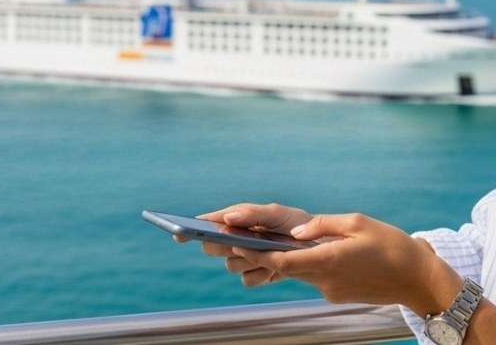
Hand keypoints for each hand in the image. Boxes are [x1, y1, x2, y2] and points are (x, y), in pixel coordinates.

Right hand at [177, 203, 313, 286]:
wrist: (317, 246)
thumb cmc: (295, 223)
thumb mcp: (276, 214)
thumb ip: (252, 214)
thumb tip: (226, 217)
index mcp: (237, 220)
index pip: (207, 224)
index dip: (189, 229)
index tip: (178, 233)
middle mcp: (236, 240)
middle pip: (212, 248)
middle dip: (223, 245)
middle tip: (239, 242)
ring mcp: (245, 259)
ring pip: (230, 265)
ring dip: (247, 259)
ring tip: (266, 252)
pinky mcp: (257, 275)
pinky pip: (247, 280)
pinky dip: (260, 274)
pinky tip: (272, 268)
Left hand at [229, 213, 462, 313]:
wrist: (417, 279)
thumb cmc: (391, 245)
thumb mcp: (358, 222)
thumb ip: (323, 225)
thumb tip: (295, 231)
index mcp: (329, 259)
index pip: (282, 260)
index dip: (256, 252)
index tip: (236, 240)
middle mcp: (325, 279)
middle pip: (284, 267)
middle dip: (260, 254)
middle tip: (235, 240)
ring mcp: (330, 290)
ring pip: (298, 272)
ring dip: (282, 260)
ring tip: (263, 244)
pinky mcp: (337, 294)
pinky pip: (314, 277)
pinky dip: (306, 265)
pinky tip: (308, 252)